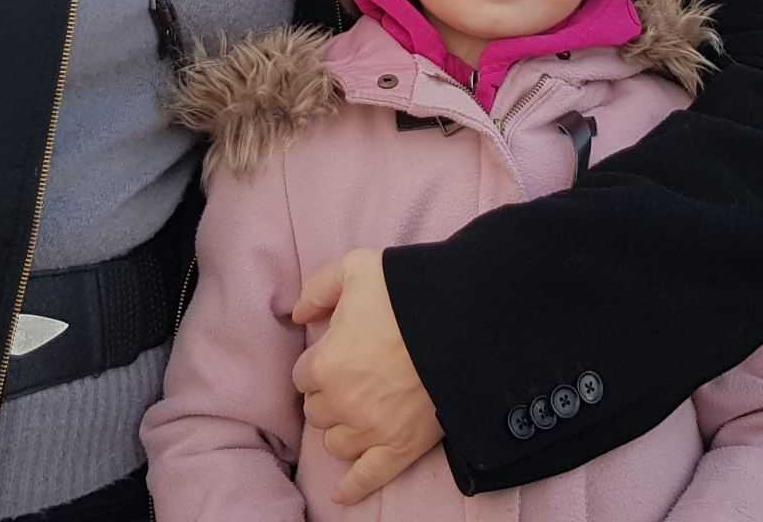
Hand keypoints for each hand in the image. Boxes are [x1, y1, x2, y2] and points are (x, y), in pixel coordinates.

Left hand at [290, 248, 443, 503]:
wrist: (465, 321)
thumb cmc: (408, 292)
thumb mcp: (356, 267)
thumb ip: (319, 288)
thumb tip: (298, 313)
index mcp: (325, 364)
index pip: (303, 377)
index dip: (321, 363)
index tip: (338, 354)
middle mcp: (341, 403)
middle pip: (318, 412)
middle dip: (331, 395)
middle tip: (355, 377)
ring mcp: (371, 430)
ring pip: (336, 443)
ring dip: (343, 429)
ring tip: (360, 411)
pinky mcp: (400, 448)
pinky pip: (368, 477)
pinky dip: (353, 488)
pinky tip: (342, 494)